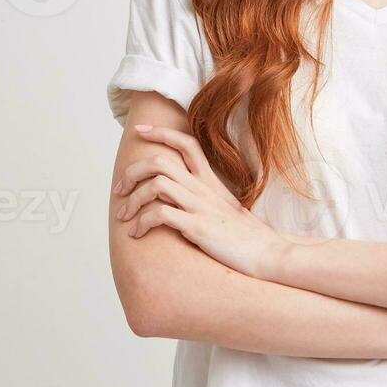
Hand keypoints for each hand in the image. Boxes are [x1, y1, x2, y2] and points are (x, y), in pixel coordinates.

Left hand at [114, 124, 289, 279]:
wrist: (267, 254)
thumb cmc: (243, 236)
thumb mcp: (224, 208)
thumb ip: (203, 197)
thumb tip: (178, 198)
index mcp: (211, 181)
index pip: (186, 143)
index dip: (160, 133)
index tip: (138, 132)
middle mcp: (204, 188)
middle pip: (161, 160)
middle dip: (132, 172)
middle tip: (119, 190)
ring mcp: (200, 206)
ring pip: (156, 184)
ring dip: (132, 199)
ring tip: (124, 216)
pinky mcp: (198, 227)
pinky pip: (160, 215)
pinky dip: (142, 222)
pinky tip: (137, 233)